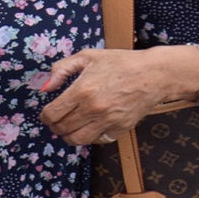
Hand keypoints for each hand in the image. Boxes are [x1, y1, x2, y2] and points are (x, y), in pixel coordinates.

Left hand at [35, 45, 190, 146]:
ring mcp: (108, 121)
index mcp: (81, 90)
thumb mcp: (87, 57)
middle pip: (62, 129)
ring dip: (69, 135)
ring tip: (70, 127)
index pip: (52, 114)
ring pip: (77, 140)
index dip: (45, 116)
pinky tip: (90, 126)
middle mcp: (93, 109)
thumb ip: (61, 69)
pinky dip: (91, 137)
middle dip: (55, 126)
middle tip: (57, 120)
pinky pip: (98, 141)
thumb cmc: (121, 63)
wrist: (153, 74)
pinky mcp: (121, 129)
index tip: (47, 114)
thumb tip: (45, 88)